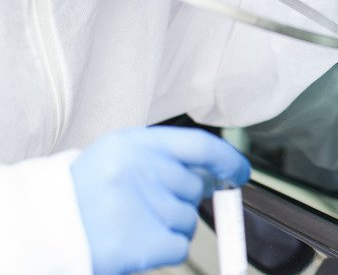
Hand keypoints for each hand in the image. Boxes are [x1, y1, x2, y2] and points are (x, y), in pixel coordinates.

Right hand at [70, 126, 250, 274]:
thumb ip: (164, 158)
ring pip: (189, 218)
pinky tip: (139, 241)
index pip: (202, 146)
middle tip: (152, 206)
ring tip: (135, 223)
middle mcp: (141, 170)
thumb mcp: (119, 158)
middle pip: (196, 187)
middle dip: (184, 200)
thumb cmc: (84, 193)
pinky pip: (179, 245)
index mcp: (134, 143)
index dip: (228, 160)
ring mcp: (142, 206)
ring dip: (171, 225)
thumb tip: (216, 174)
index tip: (239, 172)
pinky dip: (165, 248)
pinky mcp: (141, 241)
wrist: (43, 228)